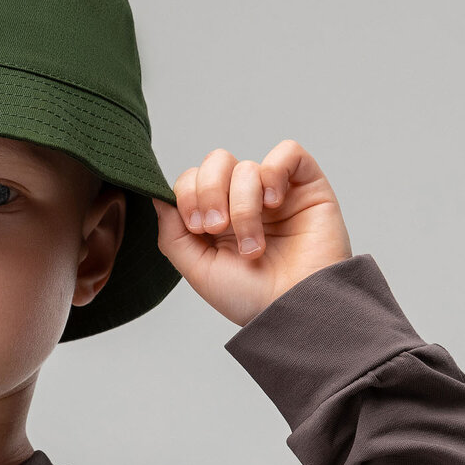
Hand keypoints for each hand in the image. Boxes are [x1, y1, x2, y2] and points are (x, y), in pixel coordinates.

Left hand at [154, 140, 352, 327]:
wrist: (294, 312)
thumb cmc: (251, 299)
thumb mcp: (198, 270)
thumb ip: (173, 234)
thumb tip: (157, 195)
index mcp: (218, 218)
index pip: (192, 180)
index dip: (188, 194)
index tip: (198, 228)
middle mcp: (245, 201)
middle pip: (216, 162)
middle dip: (209, 191)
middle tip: (217, 227)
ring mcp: (276, 192)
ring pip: (246, 167)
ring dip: (244, 207)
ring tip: (253, 245)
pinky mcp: (307, 186)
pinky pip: (288, 152)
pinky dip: (274, 171)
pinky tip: (274, 203)